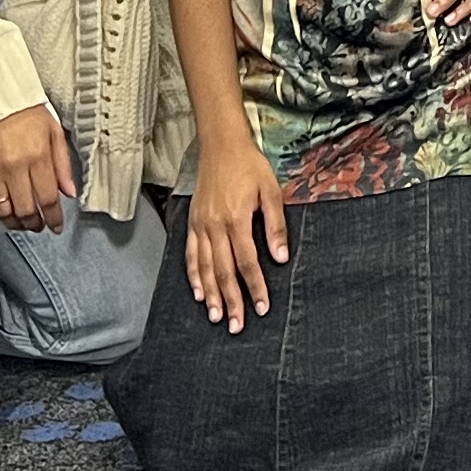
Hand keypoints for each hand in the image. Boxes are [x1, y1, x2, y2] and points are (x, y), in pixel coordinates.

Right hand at [0, 105, 76, 231]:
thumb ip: (62, 164)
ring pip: (2, 210)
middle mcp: (14, 166)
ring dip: (13, 222)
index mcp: (38, 156)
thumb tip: (69, 192)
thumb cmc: (25, 113)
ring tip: (20, 222)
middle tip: (38, 225)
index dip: (54, 217)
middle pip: (25, 209)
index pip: (48, 198)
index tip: (56, 226)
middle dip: (34, 223)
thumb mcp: (53, 131)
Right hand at [184, 137, 291, 330]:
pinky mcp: (192, 222)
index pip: (247, 262)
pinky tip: (198, 292)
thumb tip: (280, 256)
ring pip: (204, 268)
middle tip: (237, 325)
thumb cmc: (250, 166)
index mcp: (236, 218)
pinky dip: (194, 275)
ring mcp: (200, 225)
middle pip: (224, 271)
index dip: (255, 287)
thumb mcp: (271, 190)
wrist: (221, 145)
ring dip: (210, 294)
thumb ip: (275, 225)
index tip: (262, 307)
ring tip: (216, 317)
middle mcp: (214, 226)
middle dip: (231, 301)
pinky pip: (191, 254)